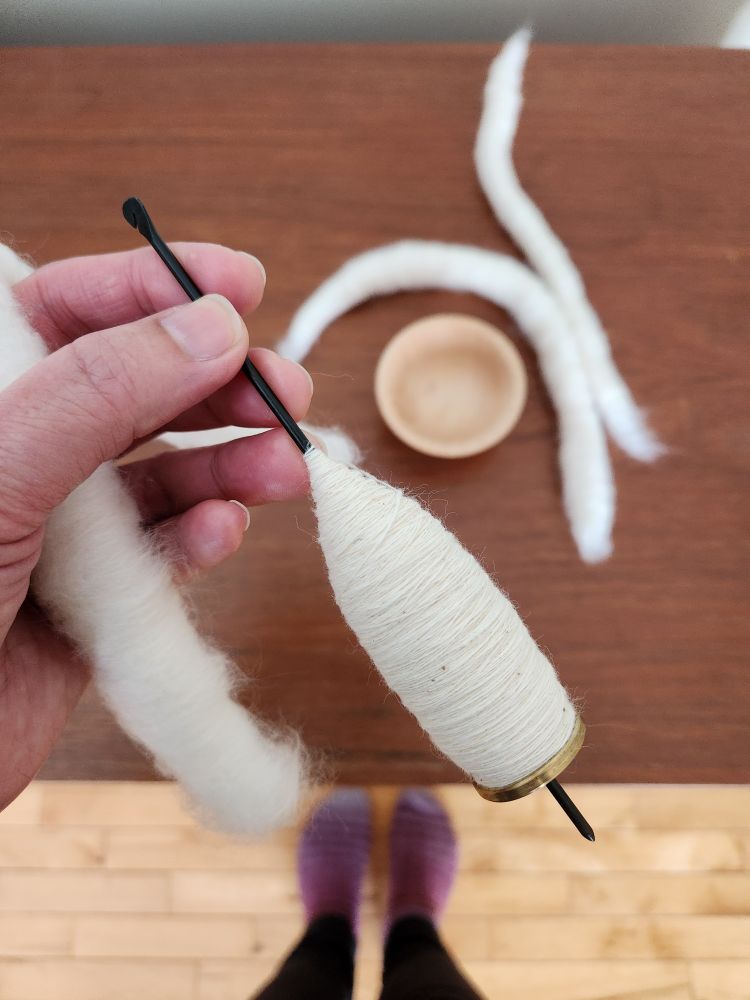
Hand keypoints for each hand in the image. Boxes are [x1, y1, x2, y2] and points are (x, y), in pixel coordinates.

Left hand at [0, 244, 312, 809]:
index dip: (152, 286)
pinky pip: (164, 550)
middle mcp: (22, 453)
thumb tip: (212, 326)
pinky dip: (201, 536)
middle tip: (285, 388)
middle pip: (136, 387)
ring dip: (231, 464)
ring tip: (288, 466)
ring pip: (164, 471)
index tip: (237, 284)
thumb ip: (101, 392)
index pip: (64, 308)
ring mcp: (60, 527)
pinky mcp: (96, 596)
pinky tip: (224, 531)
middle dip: (216, 383)